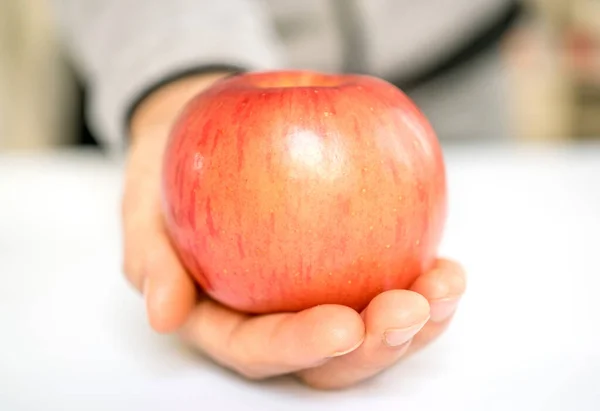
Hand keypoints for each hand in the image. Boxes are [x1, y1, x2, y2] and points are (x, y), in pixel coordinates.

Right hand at [121, 73, 465, 388]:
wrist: (203, 136)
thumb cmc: (171, 177)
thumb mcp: (143, 207)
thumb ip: (151, 258)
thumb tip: (163, 313)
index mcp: (224, 319)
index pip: (259, 347)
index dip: (301, 346)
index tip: (344, 324)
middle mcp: (274, 318)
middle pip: (327, 358)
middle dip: (375, 346)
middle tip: (412, 308)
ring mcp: (314, 295)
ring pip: (369, 331)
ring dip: (416, 321)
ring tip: (446, 285)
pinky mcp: (347, 265)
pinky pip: (388, 283)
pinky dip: (422, 283)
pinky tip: (447, 266)